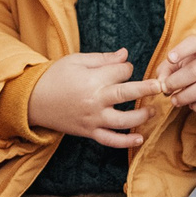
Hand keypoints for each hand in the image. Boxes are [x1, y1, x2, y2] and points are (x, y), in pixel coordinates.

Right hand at [28, 49, 157, 148]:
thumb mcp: (77, 60)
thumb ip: (103, 59)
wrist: (32, 100)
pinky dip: (126, 141)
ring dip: (142, 116)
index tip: (125, 68)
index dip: (127, 68)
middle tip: (163, 86)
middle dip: (147, 89)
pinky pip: (110, 140)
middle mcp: (95, 100)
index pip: (121, 72)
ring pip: (123, 120)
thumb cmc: (55, 76)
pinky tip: (140, 137)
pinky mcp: (89, 132)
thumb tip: (126, 54)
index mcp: (92, 79)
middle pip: (127, 94)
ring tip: (154, 110)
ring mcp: (93, 119)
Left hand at [154, 33, 195, 113]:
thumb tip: (161, 83)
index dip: (181, 50)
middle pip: (194, 71)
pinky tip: (191, 104)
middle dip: (175, 82)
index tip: (170, 58)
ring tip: (175, 100)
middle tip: (166, 89)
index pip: (195, 43)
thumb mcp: (185, 59)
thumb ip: (168, 68)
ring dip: (184, 97)